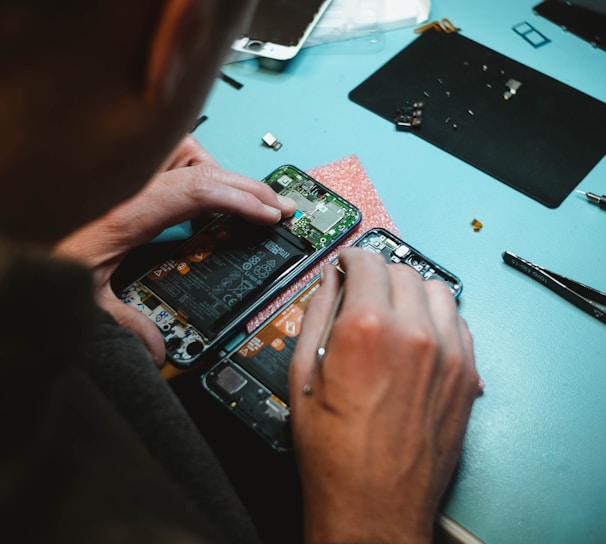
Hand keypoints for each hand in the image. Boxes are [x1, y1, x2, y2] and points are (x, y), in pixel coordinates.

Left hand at [54, 135, 295, 365]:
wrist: (8, 229)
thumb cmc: (36, 248)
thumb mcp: (82, 295)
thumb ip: (122, 323)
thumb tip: (156, 349)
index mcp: (128, 210)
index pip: (199, 191)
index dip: (242, 199)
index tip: (271, 214)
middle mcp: (131, 181)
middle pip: (202, 164)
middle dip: (247, 185)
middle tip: (275, 205)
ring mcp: (129, 171)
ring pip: (187, 149)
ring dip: (216, 171)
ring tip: (237, 199)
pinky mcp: (125, 172)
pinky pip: (171, 155)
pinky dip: (194, 170)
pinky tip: (198, 197)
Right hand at [289, 248, 478, 543]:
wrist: (374, 507)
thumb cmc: (334, 454)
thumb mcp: (304, 375)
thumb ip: (317, 314)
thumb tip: (328, 282)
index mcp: (367, 329)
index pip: (367, 261)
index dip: (351, 258)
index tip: (347, 264)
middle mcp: (414, 334)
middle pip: (402, 271)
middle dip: (378, 274)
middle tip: (363, 292)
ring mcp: (448, 354)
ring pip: (436, 290)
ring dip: (411, 291)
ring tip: (392, 313)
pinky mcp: (466, 376)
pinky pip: (458, 322)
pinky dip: (437, 317)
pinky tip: (417, 336)